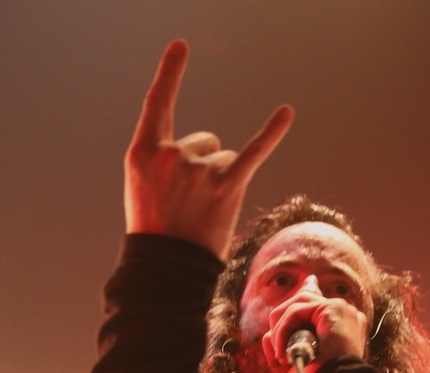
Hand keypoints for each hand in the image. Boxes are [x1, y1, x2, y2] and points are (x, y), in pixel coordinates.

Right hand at [124, 39, 294, 259]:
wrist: (165, 269)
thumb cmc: (155, 228)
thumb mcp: (144, 187)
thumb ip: (166, 159)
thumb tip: (210, 147)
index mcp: (143, 152)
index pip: (158, 103)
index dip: (170, 72)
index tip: (181, 45)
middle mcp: (171, 154)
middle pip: (205, 140)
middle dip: (202, 167)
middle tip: (189, 202)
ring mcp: (199, 170)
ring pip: (224, 157)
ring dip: (219, 181)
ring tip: (204, 210)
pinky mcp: (227, 186)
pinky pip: (253, 152)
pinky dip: (271, 132)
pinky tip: (286, 112)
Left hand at [261, 291, 368, 372]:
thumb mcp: (298, 367)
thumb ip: (284, 350)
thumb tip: (267, 336)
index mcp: (344, 327)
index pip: (314, 308)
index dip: (292, 316)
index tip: (280, 334)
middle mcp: (345, 314)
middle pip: (305, 300)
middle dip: (283, 320)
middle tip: (278, 349)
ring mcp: (341, 309)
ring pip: (298, 303)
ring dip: (281, 327)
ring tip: (280, 353)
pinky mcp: (332, 309)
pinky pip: (296, 311)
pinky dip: (283, 330)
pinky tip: (282, 353)